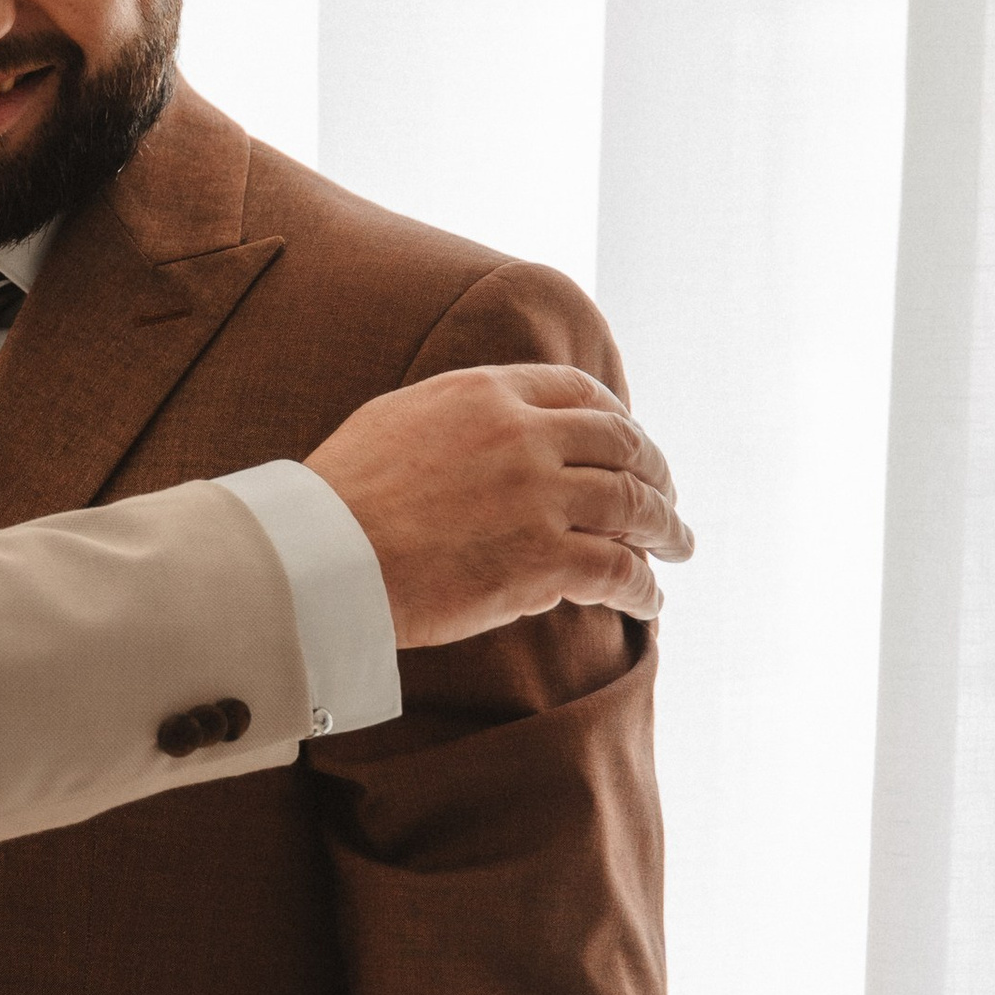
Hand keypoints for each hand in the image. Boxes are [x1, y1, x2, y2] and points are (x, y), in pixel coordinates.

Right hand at [306, 360, 691, 648]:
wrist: (319, 556)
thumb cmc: (338, 495)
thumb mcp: (398, 418)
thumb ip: (455, 414)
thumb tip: (487, 424)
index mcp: (488, 394)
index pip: (580, 392)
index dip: (617, 419)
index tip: (627, 445)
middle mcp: (525, 436)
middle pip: (623, 446)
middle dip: (656, 473)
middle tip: (665, 497)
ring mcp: (539, 498)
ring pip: (635, 507)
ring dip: (665, 529)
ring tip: (675, 547)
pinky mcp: (543, 562)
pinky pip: (619, 572)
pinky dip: (644, 588)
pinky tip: (649, 602)